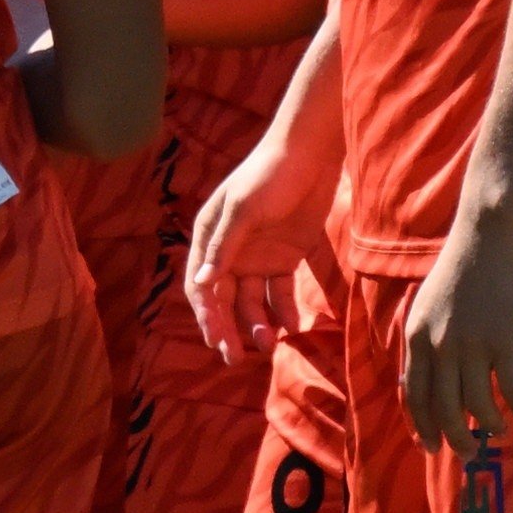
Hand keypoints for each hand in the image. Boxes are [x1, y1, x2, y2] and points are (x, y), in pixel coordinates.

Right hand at [180, 128, 307, 360]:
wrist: (310, 155)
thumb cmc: (269, 174)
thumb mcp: (244, 209)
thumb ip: (224, 247)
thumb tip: (201, 285)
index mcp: (210, 237)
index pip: (201, 285)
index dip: (206, 314)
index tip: (215, 339)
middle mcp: (230, 251)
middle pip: (224, 299)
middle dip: (228, 329)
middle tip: (234, 358)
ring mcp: (257, 257)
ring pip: (252, 301)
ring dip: (257, 323)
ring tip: (269, 343)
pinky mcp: (285, 257)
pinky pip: (280, 292)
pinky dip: (283, 310)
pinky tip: (290, 326)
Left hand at [397, 185, 512, 442]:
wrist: (490, 232)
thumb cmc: (463, 264)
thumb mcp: (430, 303)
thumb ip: (428, 338)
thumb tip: (430, 376)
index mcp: (417, 336)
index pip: (414, 395)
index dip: (423, 426)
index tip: (432, 447)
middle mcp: (439, 346)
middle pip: (445, 408)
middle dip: (456, 438)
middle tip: (469, 453)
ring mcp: (472, 345)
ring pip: (478, 404)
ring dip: (491, 425)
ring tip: (502, 432)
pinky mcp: (505, 340)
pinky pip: (511, 387)